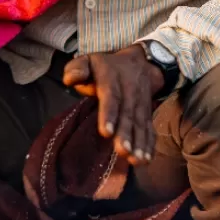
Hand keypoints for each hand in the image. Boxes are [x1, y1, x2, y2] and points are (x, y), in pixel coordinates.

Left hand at [62, 45, 163, 164]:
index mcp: (111, 78)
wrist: (141, 62)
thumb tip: (70, 79)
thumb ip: (77, 69)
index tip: (106, 132)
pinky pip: (150, 128)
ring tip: (136, 159)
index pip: (111, 96)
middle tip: (122, 151)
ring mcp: (141, 102)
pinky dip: (149, 143)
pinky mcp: (147, 113)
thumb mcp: (89, 60)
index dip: (109, 114)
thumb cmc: (106, 67)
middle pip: (128, 114)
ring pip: (140, 123)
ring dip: (139, 142)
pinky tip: (146, 159)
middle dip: (126, 134)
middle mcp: (129, 91)